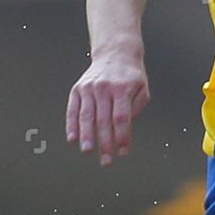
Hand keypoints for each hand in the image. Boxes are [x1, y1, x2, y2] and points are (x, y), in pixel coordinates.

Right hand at [65, 49, 148, 164]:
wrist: (115, 53)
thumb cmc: (131, 76)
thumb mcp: (142, 89)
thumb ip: (135, 109)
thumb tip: (124, 132)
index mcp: (122, 89)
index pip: (121, 118)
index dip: (121, 137)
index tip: (122, 153)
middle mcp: (103, 88)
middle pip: (103, 120)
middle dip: (105, 143)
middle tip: (106, 161)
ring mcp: (88, 88)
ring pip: (86, 116)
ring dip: (87, 137)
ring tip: (88, 151)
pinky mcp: (77, 89)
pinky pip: (73, 110)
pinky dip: (72, 125)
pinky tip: (73, 139)